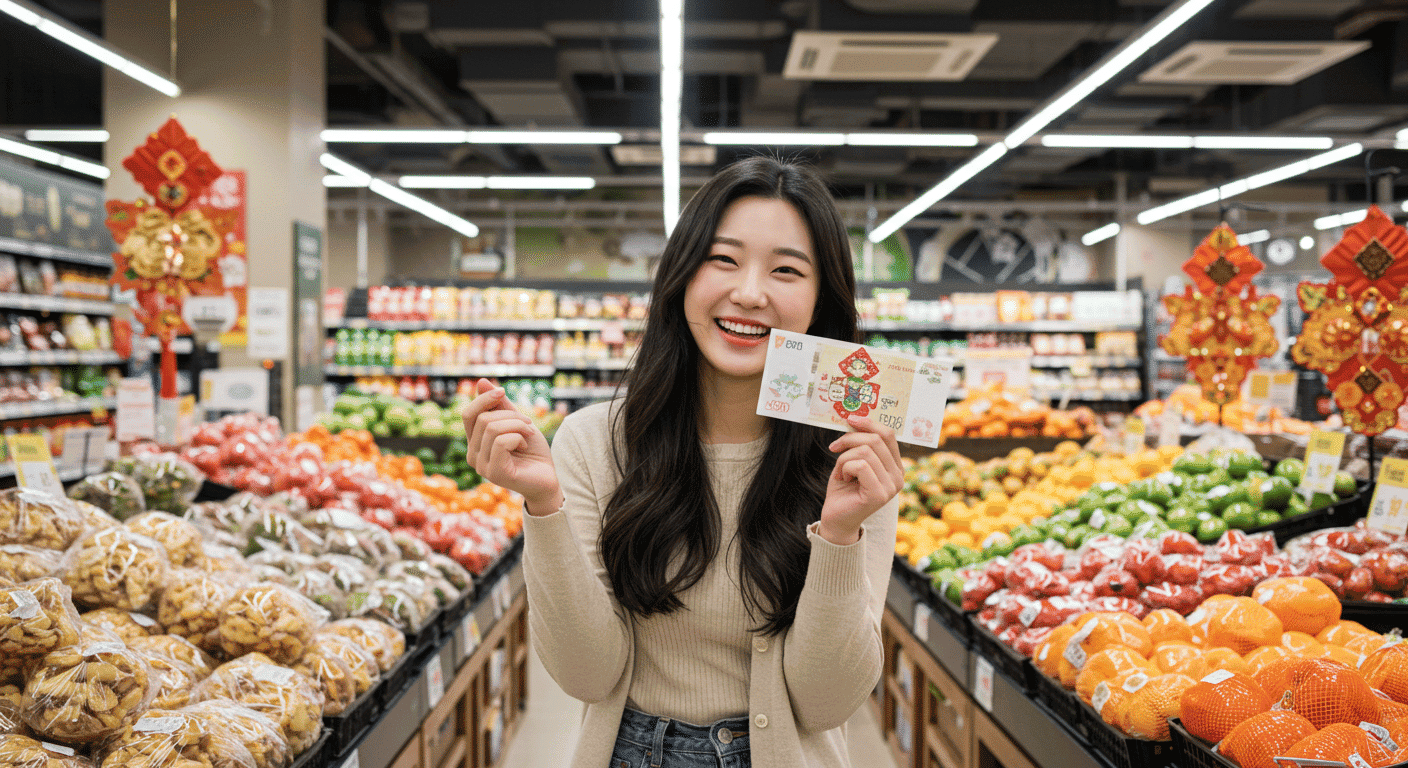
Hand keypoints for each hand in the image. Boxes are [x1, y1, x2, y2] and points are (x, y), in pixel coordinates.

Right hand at [461, 379, 561, 515]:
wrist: (550, 477)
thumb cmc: (533, 451)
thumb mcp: (517, 422)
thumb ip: (500, 405)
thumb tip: (481, 381)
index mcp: (475, 443)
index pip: (468, 414)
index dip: (484, 398)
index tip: (503, 391)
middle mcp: (473, 455)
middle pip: (483, 419)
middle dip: (511, 415)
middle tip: (529, 424)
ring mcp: (482, 466)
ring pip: (492, 428)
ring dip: (518, 425)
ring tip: (529, 434)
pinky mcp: (494, 473)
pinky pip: (501, 442)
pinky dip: (518, 437)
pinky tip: (525, 446)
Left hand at [818, 416, 903, 544]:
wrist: (836, 519)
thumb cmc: (844, 489)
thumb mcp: (852, 460)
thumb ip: (860, 443)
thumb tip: (855, 418)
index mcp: (895, 466)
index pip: (888, 434)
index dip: (869, 422)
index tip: (850, 418)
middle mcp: (898, 476)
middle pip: (876, 440)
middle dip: (849, 439)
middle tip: (834, 447)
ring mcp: (891, 487)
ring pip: (865, 451)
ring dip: (844, 458)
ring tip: (840, 471)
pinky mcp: (879, 495)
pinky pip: (860, 465)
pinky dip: (844, 468)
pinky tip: (843, 479)